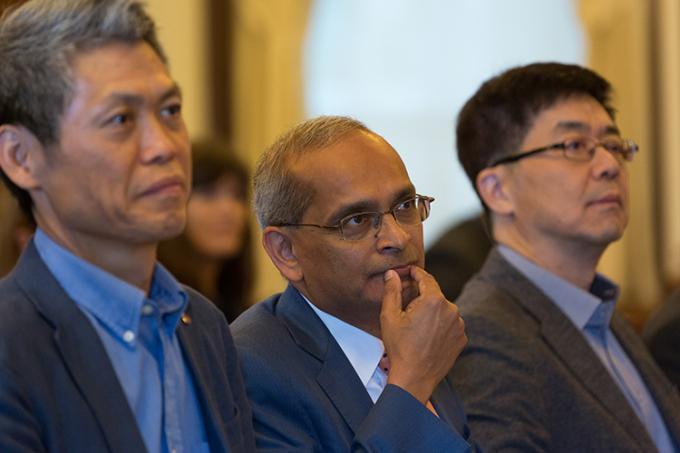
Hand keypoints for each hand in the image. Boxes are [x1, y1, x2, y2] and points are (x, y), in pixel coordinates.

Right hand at [380, 266, 466, 403]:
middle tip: (407, 306)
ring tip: (416, 327)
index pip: (426, 278)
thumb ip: (392, 291)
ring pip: (443, 310)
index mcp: (434, 301)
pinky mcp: (461, 338)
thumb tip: (393, 274)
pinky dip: (440, 325)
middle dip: (422, 296)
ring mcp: (459, 325)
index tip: (409, 271)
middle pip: (435, 295)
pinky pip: (450, 324)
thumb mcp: (389, 317)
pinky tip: (427, 336)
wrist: (415, 378)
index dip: (416, 272)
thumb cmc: (400, 349)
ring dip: (432, 312)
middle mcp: (451, 310)